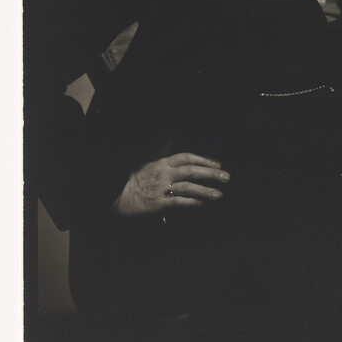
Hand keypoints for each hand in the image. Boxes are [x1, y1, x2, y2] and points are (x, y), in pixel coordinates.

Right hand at [111, 152, 230, 216]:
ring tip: (219, 194)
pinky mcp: (157, 203)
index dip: (204, 159)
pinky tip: (202, 204)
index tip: (218, 164)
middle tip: (226, 176)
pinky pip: (177, 202)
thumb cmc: (134, 180)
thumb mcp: (147, 162)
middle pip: (191, 170)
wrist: (115, 196)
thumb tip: (170, 138)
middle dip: (211, 173)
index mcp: (162, 162)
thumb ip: (161, 150)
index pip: (187, 157)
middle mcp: (163, 173)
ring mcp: (160, 188)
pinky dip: (191, 202)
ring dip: (205, 190)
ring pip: (187, 186)